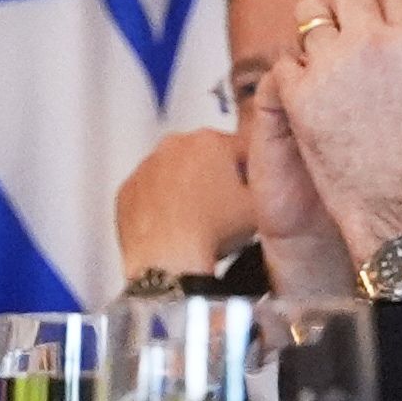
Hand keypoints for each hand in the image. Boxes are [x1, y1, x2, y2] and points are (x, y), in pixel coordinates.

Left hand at [109, 124, 270, 285]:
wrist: (169, 259)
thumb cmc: (211, 233)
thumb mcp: (261, 207)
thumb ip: (270, 184)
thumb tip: (274, 181)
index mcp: (211, 141)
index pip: (243, 149)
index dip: (253, 173)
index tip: (251, 192)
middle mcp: (174, 145)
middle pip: (207, 158)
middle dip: (217, 177)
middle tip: (226, 209)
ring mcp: (146, 166)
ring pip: (175, 173)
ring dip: (187, 189)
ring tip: (199, 220)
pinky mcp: (127, 190)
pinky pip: (149, 192)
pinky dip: (159, 204)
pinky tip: (173, 225)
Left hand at [269, 0, 401, 264]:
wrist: (399, 215)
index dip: (381, 14)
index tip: (376, 32)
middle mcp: (376, 41)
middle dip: (342, 1)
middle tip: (338, 25)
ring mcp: (334, 63)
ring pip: (307, 13)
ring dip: (312, 35)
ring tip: (319, 65)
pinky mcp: (298, 92)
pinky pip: (283, 61)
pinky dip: (291, 78)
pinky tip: (304, 102)